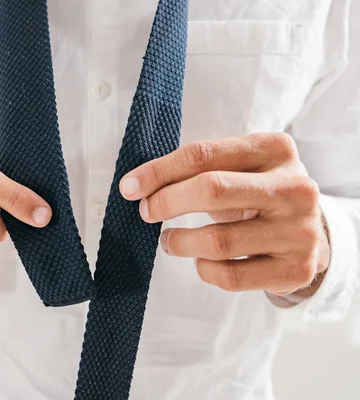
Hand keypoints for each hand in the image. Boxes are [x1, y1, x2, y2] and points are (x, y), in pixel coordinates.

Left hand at [120, 133, 330, 295]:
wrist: (311, 233)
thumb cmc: (257, 195)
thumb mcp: (238, 169)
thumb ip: (195, 170)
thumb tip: (137, 186)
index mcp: (276, 150)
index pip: (203, 154)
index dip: (159, 171)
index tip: (131, 186)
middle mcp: (295, 188)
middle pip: (212, 189)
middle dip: (167, 202)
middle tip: (147, 212)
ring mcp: (300, 231)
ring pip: (218, 240)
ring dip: (180, 242)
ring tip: (169, 241)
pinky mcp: (296, 270)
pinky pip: (231, 276)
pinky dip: (204, 270)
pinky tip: (200, 261)